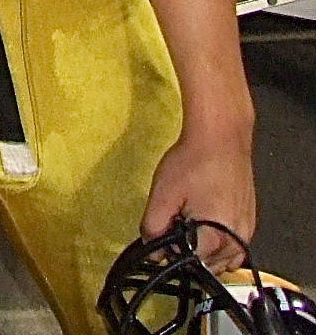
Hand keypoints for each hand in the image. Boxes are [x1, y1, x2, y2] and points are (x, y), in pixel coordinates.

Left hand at [141, 126, 255, 273]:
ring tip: (192, 215)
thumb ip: (153, 227)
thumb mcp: (163, 194)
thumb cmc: (195, 160)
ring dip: (204, 246)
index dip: (170, 250)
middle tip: (178, 218)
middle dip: (188, 248)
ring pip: (221, 258)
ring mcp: (246, 232)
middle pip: (205, 264)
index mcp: (215, 239)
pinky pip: (232, 244)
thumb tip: (153, 249)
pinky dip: (217, 238)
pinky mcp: (248, 221)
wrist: (220, 136)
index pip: (187, 265)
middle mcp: (237, 241)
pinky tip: (205, 214)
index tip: (164, 232)